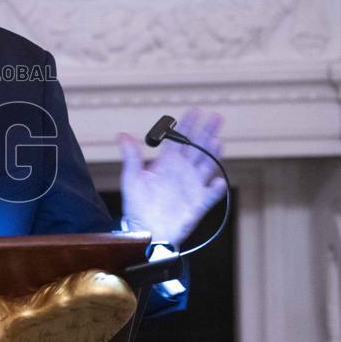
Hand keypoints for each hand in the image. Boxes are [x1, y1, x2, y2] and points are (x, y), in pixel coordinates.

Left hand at [118, 108, 226, 247]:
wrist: (145, 231)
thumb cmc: (137, 205)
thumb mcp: (131, 179)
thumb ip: (131, 157)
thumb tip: (122, 135)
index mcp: (167, 163)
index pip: (180, 140)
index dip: (188, 125)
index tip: (195, 110)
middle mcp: (183, 171)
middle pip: (198, 148)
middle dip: (207, 132)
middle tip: (215, 116)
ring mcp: (193, 186)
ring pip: (207, 166)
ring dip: (213, 155)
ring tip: (218, 141)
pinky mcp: (198, 204)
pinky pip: (211, 196)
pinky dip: (215, 190)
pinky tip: (218, 182)